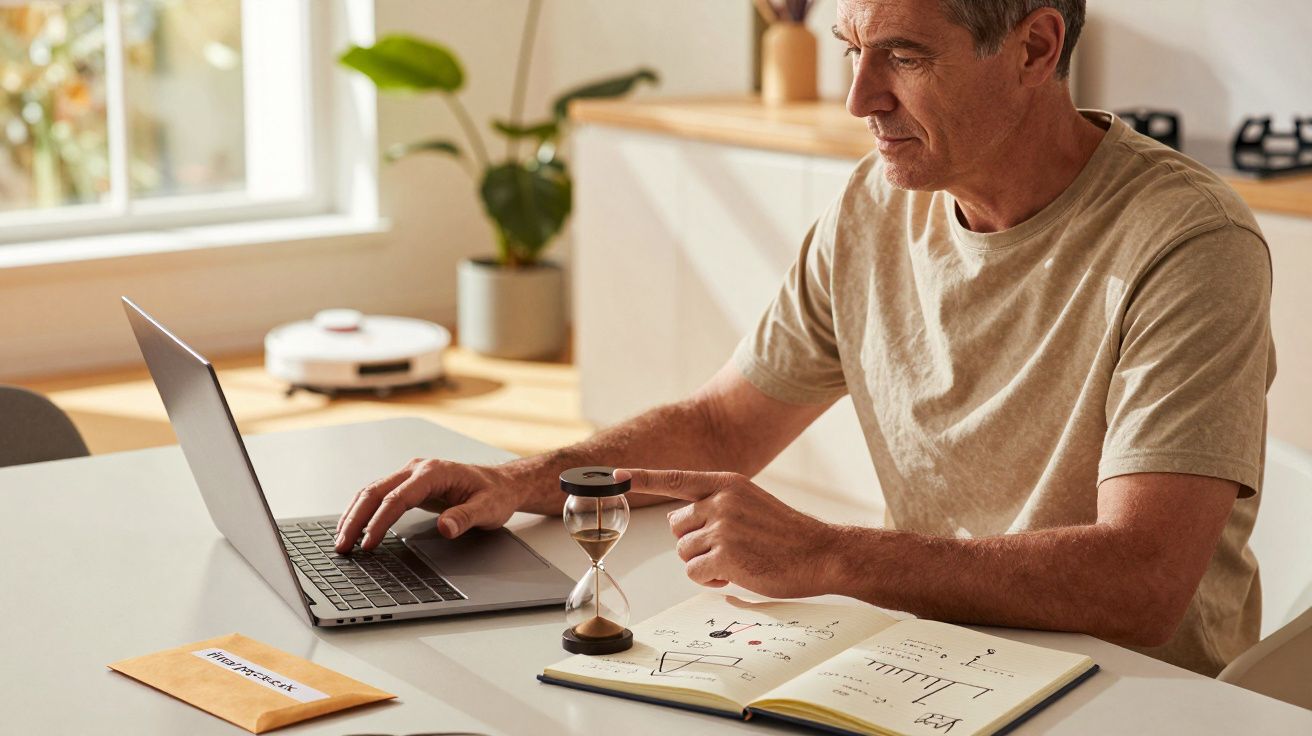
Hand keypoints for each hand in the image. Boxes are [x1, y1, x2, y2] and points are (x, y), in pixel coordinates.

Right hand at [335, 458, 522, 552]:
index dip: (380, 522)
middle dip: (356, 519)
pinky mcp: (408, 484)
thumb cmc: (495, 494)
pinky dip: (363, 510)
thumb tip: (445, 528)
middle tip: (343, 546)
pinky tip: (354, 526)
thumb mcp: (488, 509)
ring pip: (372, 491)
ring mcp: (411, 474)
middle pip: (375, 491)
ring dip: (354, 515)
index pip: (397, 498)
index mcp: (434, 472)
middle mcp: (417, 469)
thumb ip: (465, 518)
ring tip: (341, 540)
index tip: (368, 543)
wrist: (501, 483)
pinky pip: (379, 495)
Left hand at [613, 468, 841, 598]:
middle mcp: (721, 500)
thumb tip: (679, 521)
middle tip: (727, 547)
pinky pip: (694, 572)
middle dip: (693, 541)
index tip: (616, 474)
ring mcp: (722, 527)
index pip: (675, 479)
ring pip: (683, 551)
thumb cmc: (787, 534)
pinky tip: (737, 572)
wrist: (820, 552)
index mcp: (727, 483)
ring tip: (738, 559)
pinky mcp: (724, 554)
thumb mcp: (750, 503)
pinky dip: (710, 578)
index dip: (642, 477)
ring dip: (704, 562)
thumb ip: (716, 505)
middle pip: (676, 526)